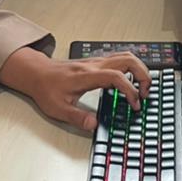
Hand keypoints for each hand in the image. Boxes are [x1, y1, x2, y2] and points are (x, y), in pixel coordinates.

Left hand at [0, 48, 151, 131]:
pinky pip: (120, 59)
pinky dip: (132, 68)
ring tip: (142, 88)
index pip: (116, 76)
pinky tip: (131, 82)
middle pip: (128, 59)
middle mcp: (94, 65)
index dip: (129, 89)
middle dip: (143, 74)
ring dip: (139, 69)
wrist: (36, 73)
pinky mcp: (96, 63)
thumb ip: (77, 117)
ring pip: (126, 56)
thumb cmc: (45, 88)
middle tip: (145, 93)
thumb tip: (94, 125)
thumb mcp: (57, 109)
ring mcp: (96, 62)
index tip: (134, 103)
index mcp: (86, 76)